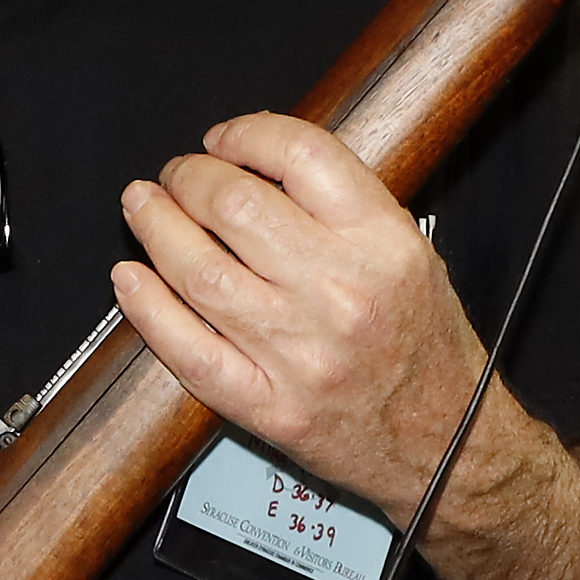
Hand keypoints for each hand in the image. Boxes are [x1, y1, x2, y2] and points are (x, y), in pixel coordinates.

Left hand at [112, 111, 486, 524]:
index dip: (245, 136)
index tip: (222, 140)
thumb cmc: (425, 347)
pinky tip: (131, 280)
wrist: (448, 443)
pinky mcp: (270, 407)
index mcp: (384, 245)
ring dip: (156, 228)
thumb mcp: (411, 254)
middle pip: (236, 207)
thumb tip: (255, 162)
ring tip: (143, 207)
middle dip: (189, 178)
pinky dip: (148, 309)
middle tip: (177, 176)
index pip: (301, 156)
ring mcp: (301, 354)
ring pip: (200, 271)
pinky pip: (190, 351)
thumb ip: (342, 206)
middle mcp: (342, 294)